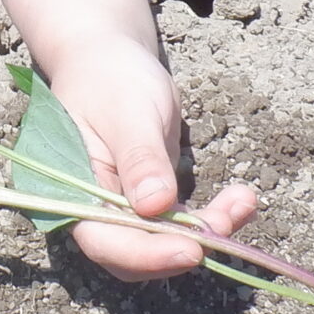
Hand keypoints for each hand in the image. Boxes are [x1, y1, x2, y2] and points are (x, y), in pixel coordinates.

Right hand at [49, 40, 262, 281]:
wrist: (111, 60)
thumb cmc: (111, 79)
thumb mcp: (129, 112)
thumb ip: (140, 159)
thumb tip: (155, 206)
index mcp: (69, 191)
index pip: (103, 240)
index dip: (146, 254)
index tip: (191, 249)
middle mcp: (92, 210)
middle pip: (135, 253)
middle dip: (183, 245)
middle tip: (226, 221)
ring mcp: (121, 209)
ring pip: (164, 243)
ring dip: (207, 231)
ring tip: (244, 201)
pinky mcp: (148, 204)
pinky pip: (180, 224)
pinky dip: (212, 217)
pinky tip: (241, 199)